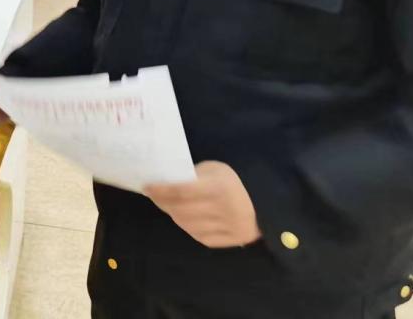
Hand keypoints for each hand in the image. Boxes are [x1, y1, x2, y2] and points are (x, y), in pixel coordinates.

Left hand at [145, 161, 261, 247]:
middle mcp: (224, 210)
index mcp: (219, 188)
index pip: (180, 192)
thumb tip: (165, 184)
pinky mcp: (231, 241)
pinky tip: (186, 218)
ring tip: (170, 206)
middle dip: (163, 203)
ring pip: (188, 225)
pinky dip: (188, 227)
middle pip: (181, 210)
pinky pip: (200, 236)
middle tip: (155, 196)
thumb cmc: (234, 182)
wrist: (266, 202)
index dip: (160, 190)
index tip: (146, 187)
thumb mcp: (214, 170)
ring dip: (174, 215)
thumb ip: (192, 177)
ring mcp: (228, 228)